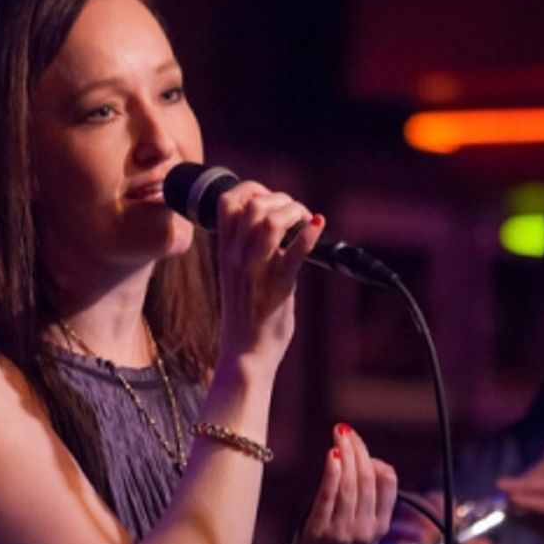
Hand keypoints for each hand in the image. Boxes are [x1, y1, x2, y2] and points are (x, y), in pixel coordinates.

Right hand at [213, 182, 322, 380]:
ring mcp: (255, 272)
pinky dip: (309, 234)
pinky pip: (294, 254)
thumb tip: (278, 226)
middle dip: (281, 199)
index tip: (271, 198)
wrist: (246, 354)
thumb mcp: (239, 275)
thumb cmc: (247, 316)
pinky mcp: (277, 287)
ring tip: (306, 220)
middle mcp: (236, 257)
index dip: (252, 189)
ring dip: (294, 212)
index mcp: (225, 251)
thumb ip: (252, 249)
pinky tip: (319, 225)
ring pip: (270, 222)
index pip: (227, 201)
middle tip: (297, 214)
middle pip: (252, 205)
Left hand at [292, 423, 395, 543]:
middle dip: (358, 449)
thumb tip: (359, 461)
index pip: (388, 482)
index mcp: (379, 527)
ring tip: (338, 434)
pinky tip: (332, 456)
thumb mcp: (358, 532)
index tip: (358, 447)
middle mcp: (365, 529)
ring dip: (345, 453)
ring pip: (351, 483)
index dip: (374, 458)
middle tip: (345, 430)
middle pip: (369, 477)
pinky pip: (328, 496)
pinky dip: (332, 473)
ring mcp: (343, 531)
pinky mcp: (319, 532)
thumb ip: (363, 503)